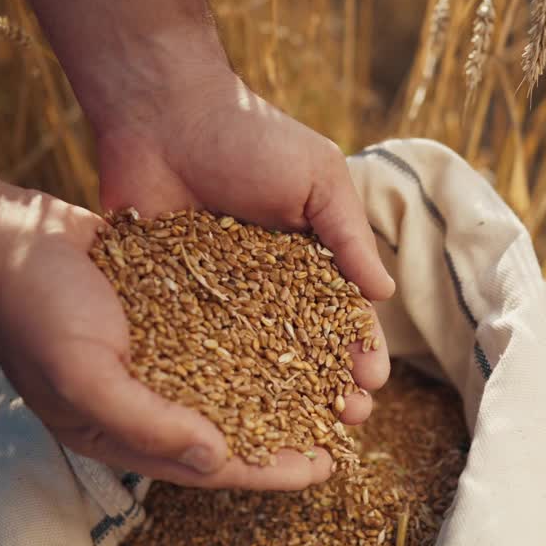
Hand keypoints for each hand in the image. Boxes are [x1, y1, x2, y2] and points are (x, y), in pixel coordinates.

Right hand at [0, 188, 338, 489]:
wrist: (2, 239)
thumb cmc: (33, 314)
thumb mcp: (85, 377)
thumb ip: (148, 424)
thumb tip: (219, 458)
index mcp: (123, 432)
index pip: (211, 466)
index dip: (270, 469)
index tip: (325, 467)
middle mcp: (145, 400)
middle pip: (232, 428)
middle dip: (289, 432)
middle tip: (346, 427)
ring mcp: (154, 358)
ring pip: (233, 383)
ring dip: (283, 385)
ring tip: (334, 381)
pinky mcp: (162, 316)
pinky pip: (221, 337)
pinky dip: (259, 339)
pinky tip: (299, 328)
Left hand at [94, 74, 393, 427]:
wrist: (162, 113)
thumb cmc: (249, 136)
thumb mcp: (317, 177)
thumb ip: (348, 234)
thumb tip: (383, 294)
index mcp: (311, 257)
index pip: (343, 315)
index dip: (360, 350)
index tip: (372, 382)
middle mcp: (270, 286)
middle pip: (306, 350)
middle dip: (330, 387)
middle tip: (345, 420)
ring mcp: (221, 299)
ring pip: (257, 362)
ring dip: (283, 400)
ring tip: (301, 432)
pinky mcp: (172, 302)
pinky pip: (198, 350)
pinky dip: (217, 384)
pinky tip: (232, 416)